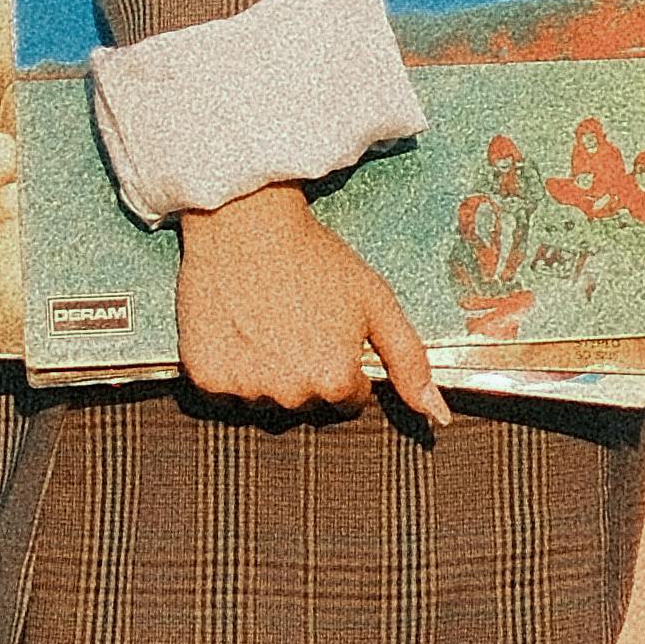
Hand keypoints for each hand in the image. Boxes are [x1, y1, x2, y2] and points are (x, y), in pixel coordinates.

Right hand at [173, 181, 443, 424]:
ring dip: (267, 372)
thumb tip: (438, 418)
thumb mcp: (377, 303)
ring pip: (265, 399)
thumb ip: (410, 363)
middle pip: (306, 402)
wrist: (246, 225)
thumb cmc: (317, 259)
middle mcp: (290, 395)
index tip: (330, 327)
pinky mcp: (206, 378)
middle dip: (307, 370)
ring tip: (266, 321)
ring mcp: (245, 389)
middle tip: (297, 319)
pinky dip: (230, 366)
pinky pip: (225, 389)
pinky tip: (237, 327)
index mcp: (335, 381)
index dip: (344, 362)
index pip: (348, 399)